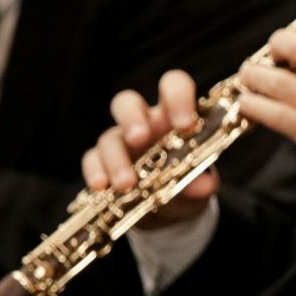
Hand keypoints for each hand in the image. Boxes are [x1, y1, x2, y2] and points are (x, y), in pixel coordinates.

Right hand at [81, 70, 217, 225]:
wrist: (171, 209)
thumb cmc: (188, 183)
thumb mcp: (199, 185)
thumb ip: (201, 183)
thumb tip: (204, 185)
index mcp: (173, 116)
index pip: (173, 86)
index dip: (178, 97)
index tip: (185, 124)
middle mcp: (144, 123)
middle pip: (127, 102)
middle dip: (131, 118)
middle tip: (140, 138)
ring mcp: (120, 141)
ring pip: (108, 136)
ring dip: (116, 159)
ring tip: (126, 184)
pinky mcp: (102, 162)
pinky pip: (92, 159)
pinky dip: (95, 172)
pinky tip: (101, 186)